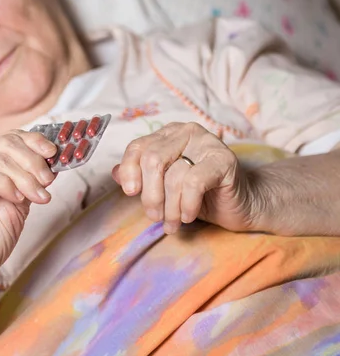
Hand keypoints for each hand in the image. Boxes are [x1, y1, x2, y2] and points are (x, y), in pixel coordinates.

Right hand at [0, 130, 56, 286]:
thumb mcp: (22, 199)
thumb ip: (31, 177)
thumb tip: (54, 157)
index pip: (10, 138)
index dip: (34, 141)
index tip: (55, 153)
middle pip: (6, 143)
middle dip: (33, 161)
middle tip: (48, 181)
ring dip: (25, 177)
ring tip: (38, 197)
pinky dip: (6, 184)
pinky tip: (16, 199)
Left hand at [112, 122, 256, 233]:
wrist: (242, 204)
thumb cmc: (200, 194)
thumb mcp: (164, 186)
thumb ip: (141, 177)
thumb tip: (114, 174)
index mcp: (168, 134)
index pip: (138, 147)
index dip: (129, 171)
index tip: (130, 193)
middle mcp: (186, 132)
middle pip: (152, 160)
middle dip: (150, 195)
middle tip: (155, 216)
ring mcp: (207, 143)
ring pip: (173, 176)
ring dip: (170, 208)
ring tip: (172, 223)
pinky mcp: (224, 160)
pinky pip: (193, 182)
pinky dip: (186, 204)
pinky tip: (188, 216)